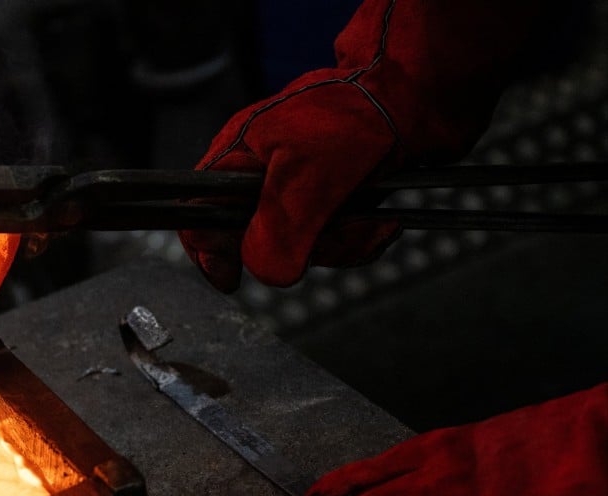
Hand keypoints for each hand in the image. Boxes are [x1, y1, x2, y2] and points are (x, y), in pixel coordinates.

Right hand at [180, 74, 400, 291]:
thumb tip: (265, 273)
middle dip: (299, 250)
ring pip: (299, 247)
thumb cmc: (354, 120)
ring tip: (367, 224)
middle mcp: (260, 177)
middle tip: (331, 235)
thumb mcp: (307, 177)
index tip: (232, 280)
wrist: (415, 97)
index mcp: (235, 159)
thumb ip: (277, 231)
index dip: (209, 252)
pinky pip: (331, 240)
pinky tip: (379, 224)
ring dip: (339, 244)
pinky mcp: (330, 199)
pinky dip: (357, 238)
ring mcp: (296, 189)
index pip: (196, 215)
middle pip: (255, 242)